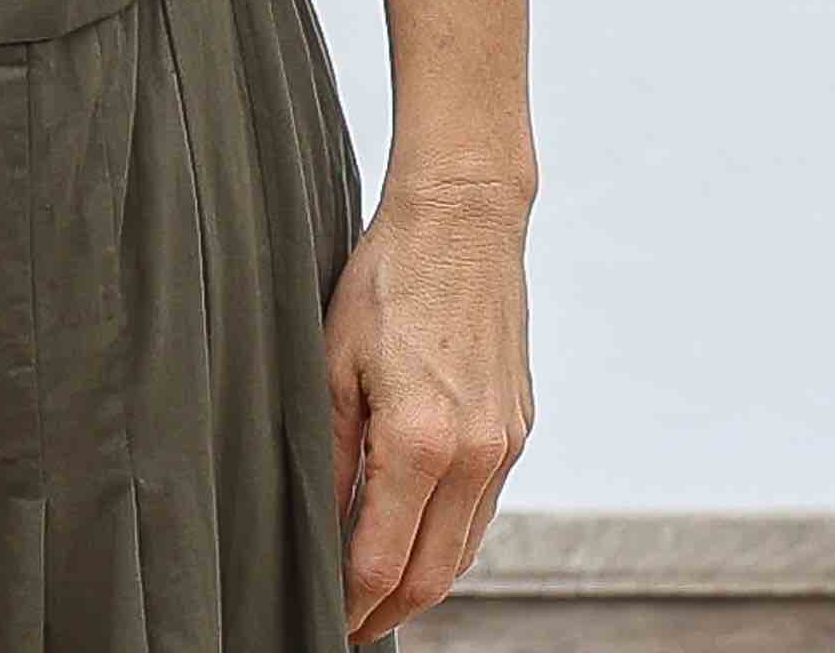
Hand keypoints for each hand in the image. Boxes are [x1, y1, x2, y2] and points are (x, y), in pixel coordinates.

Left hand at [325, 180, 536, 640]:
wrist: (463, 221)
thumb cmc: (389, 278)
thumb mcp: (333, 362)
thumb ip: (326, 453)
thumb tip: (315, 523)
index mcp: (422, 442)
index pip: (383, 561)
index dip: (351, 602)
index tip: (326, 620)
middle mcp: (475, 455)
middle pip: (434, 576)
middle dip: (389, 611)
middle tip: (350, 624)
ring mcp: (505, 445)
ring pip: (465, 549)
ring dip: (423, 580)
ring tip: (377, 591)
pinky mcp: (519, 429)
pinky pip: (484, 507)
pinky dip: (451, 535)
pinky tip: (417, 529)